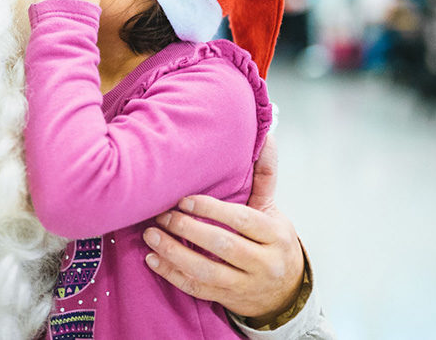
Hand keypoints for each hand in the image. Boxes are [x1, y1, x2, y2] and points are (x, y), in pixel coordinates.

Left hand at [142, 135, 304, 322]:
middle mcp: (264, 263)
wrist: (285, 291)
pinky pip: (197, 289)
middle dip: (188, 229)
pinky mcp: (228, 299)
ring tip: (150, 235)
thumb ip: (265, 174)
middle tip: (161, 214)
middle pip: (222, 246)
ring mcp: (245, 285)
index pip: (242, 221)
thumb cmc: (272, 240)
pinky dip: (172, 275)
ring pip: (206, 271)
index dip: (210, 209)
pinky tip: (152, 260)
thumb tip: (267, 136)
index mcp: (275, 236)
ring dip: (174, 253)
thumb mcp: (271, 208)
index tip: (183, 199)